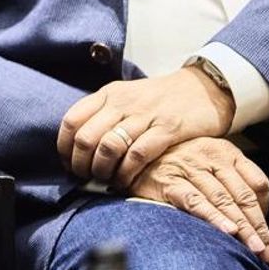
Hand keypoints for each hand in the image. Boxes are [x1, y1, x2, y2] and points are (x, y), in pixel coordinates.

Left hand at [57, 67, 235, 186]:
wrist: (203, 88)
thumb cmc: (160, 99)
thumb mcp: (126, 97)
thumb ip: (104, 114)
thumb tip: (78, 143)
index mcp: (108, 94)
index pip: (72, 120)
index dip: (65, 146)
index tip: (68, 163)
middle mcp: (122, 103)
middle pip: (86, 137)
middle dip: (81, 163)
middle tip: (85, 177)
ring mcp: (144, 115)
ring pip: (109, 147)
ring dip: (102, 170)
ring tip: (104, 180)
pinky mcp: (167, 128)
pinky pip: (138, 155)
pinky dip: (127, 172)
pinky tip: (125, 181)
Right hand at [129, 137, 268, 261]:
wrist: (128, 150)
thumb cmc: (170, 160)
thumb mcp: (204, 158)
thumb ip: (227, 178)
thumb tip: (255, 211)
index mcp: (223, 150)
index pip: (257, 182)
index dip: (266, 210)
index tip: (265, 234)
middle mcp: (209, 156)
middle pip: (243, 195)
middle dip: (257, 226)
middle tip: (265, 251)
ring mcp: (188, 167)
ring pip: (224, 200)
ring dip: (241, 227)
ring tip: (253, 247)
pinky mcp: (169, 181)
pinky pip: (196, 201)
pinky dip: (212, 216)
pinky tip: (225, 230)